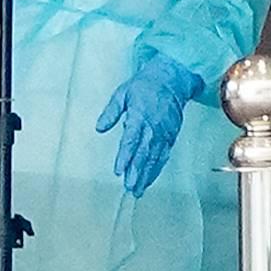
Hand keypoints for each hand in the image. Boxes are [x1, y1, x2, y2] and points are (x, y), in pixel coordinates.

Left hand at [99, 48, 209, 196]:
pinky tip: (149, 179)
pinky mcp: (171, 136)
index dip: (125, 157)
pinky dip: (157, 168)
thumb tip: (99, 128)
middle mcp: (154, 128)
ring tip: (137, 190)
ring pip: (155, 158)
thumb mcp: (122, 93)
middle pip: (144, 154)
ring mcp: (165, 133)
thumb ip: (111, 112)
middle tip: (130, 188)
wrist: (172, 80)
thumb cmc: (144, 86)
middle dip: (137, 172)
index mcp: (141, 117)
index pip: (131, 141)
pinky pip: (164, 155)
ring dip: (146, 175)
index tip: (119, 171)